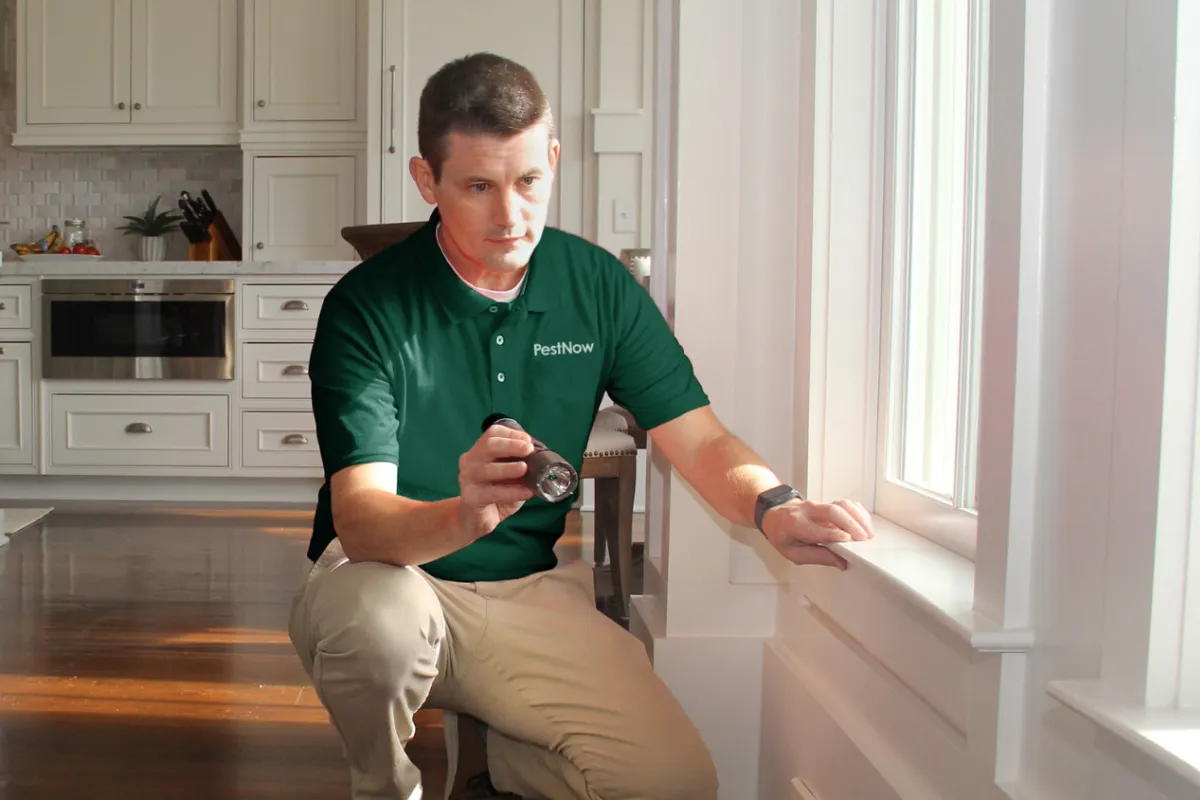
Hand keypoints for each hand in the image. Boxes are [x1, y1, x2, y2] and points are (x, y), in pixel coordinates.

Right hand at [457, 423, 535, 540]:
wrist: (477, 520)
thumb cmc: (496, 493)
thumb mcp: (510, 476)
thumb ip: (520, 464)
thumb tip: (540, 457)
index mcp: (479, 452)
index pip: (492, 434)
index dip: (511, 434)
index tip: (528, 440)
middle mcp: (470, 461)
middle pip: (488, 445)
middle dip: (511, 445)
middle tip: (529, 450)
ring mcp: (467, 479)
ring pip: (488, 469)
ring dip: (509, 468)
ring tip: (525, 469)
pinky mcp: (471, 497)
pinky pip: (493, 492)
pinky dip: (512, 491)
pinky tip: (527, 492)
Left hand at [762, 499, 874, 569]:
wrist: (776, 515)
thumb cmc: (784, 535)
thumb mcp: (793, 553)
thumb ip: (817, 557)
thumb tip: (841, 561)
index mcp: (795, 524)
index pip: (817, 529)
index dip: (834, 534)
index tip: (848, 541)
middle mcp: (808, 511)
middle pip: (832, 511)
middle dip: (850, 524)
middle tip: (864, 538)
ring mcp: (819, 505)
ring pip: (841, 505)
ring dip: (858, 517)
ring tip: (868, 532)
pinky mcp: (828, 504)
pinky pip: (846, 504)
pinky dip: (858, 512)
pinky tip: (865, 523)